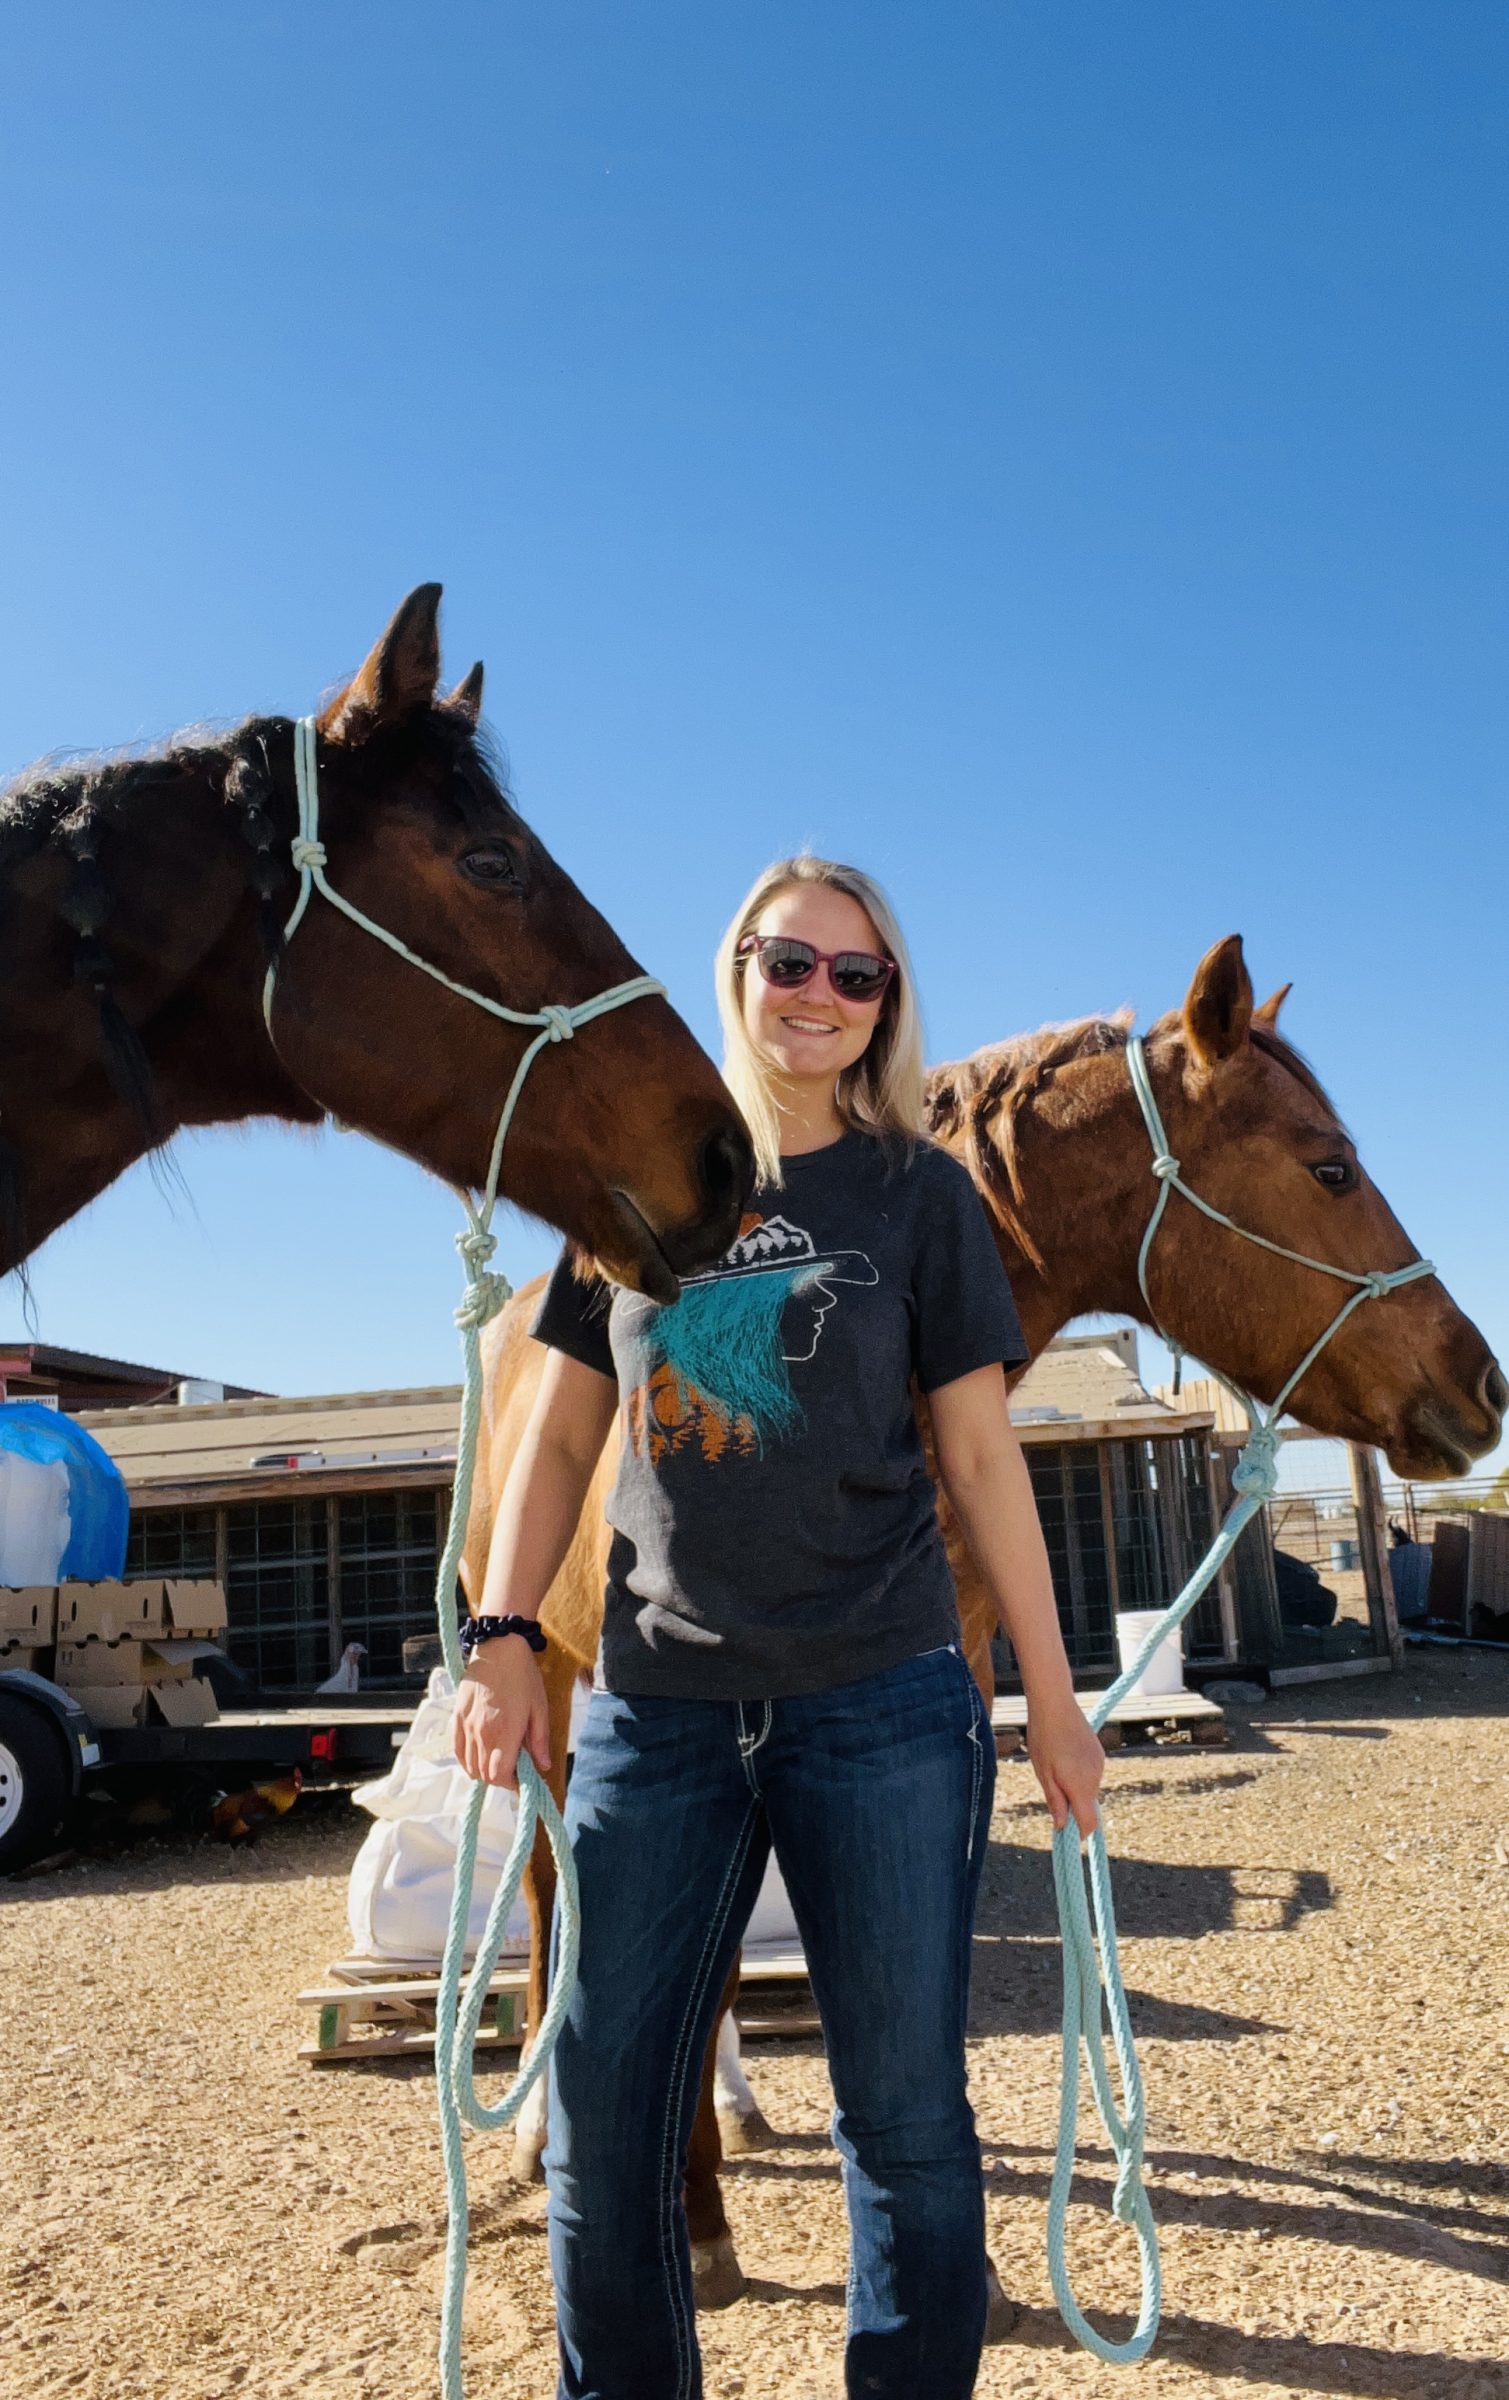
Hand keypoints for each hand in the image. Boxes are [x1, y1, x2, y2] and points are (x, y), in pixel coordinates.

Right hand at [453, 1637, 551, 1791]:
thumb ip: (540, 1741)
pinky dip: (466, 1760)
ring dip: (483, 1771)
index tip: (522, 1779)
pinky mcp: (456, 1717)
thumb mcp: (540, 1708)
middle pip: (484, 1775)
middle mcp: (481, 1734)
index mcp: (504, 1733)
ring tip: (497, 1761)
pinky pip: (457, 1750)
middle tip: (513, 1770)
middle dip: (499, 1779)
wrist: (499, 1647)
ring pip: (469, 1765)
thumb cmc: (524, 1677)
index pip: (499, 1776)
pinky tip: (478, 1756)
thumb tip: (544, 1767)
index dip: (511, 1784)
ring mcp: (465, 1726)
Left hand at [1027, 1688, 1103, 1838]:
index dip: (1079, 1832)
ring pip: (1089, 1789)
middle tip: (1050, 1785)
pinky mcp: (1099, 1753)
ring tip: (1054, 1765)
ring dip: (1074, 1787)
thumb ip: (1056, 1801)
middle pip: (1087, 1805)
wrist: (1055, 1703)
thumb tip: (1062, 1827)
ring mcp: (1100, 1764)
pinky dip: (1079, 1774)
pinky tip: (1064, 1756)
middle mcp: (1095, 1777)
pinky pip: (1091, 1774)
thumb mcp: (1043, 1773)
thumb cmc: (1043, 1738)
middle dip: (1072, 1805)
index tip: (1066, 1833)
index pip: (1089, 1822)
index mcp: (1081, 1785)